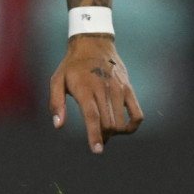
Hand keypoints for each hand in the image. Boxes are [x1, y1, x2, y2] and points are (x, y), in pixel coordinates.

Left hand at [50, 34, 142, 152]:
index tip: (97, 150)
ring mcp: (119, 89)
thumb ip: (56, 103)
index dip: (95, 136)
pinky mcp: (128, 89)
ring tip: (106, 131)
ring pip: (121, 122)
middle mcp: (104, 90)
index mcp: (85, 89)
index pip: (93, 117)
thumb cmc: (72, 65)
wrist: (94, 43)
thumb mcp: (57, 80)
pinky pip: (137, 113)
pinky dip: (132, 125)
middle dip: (102, 136)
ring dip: (114, 133)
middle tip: (96, 136)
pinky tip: (124, 128)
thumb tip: (58, 125)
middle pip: (108, 123)